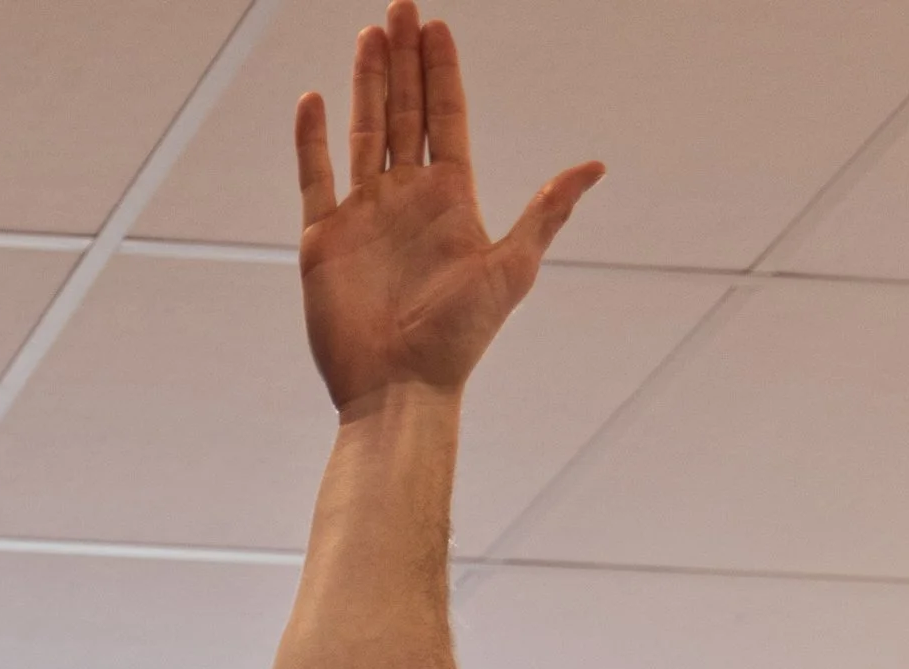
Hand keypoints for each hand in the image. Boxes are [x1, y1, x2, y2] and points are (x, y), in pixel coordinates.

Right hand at [293, 4, 600, 413]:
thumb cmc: (458, 341)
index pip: (446, 119)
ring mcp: (364, 216)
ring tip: (370, 34)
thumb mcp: (513, 269)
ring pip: (364, 132)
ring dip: (366, 83)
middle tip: (402, 6)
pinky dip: (312, 139)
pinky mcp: (324, 240)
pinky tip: (315, 100)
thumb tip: (596, 166)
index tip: (438, 27)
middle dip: (403, 59)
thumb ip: (547, 213)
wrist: (400, 391)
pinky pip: (316, 177)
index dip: (443, 73)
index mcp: (450, 201)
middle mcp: (406, 200)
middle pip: (404, 112)